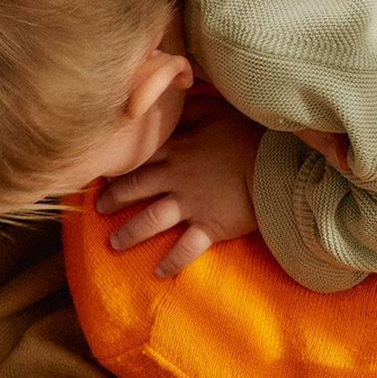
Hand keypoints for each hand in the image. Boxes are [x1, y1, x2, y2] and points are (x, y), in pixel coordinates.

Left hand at [95, 98, 262, 278]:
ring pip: (151, 221)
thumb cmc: (250, 134)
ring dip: (129, 234)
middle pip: (136, 189)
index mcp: (178, 150)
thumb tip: (172, 106)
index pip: (140, 158)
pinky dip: (171, 262)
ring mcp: (191, 205)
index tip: (103, 174)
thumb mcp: (217, 111)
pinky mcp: (209, 227)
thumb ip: (190, 109)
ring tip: (114, 244)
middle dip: (114, 199)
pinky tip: (158, 272)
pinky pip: (185, 249)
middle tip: (99, 208)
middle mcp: (177, 179)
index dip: (120, 166)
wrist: (277, 164)